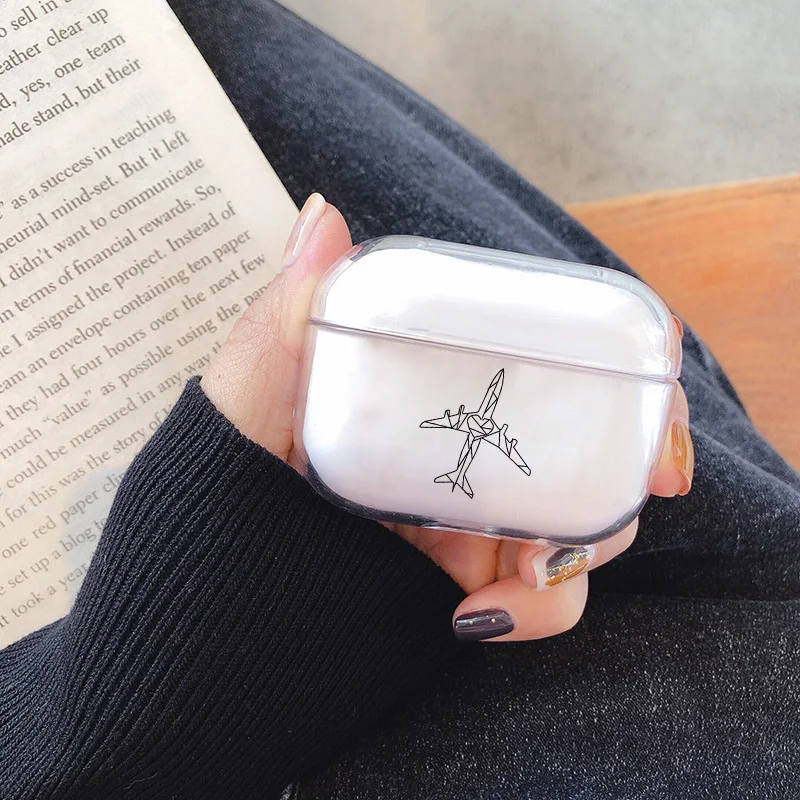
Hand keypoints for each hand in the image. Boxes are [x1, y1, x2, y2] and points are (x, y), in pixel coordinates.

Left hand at [202, 195, 694, 642]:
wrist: (214, 584)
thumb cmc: (230, 473)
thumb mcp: (252, 389)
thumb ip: (288, 311)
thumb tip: (322, 216)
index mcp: (436, 383)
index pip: (547, 355)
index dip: (618, 363)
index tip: (654, 376)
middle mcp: (471, 442)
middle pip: (590, 441)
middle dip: (634, 458)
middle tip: (652, 471)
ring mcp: (480, 514)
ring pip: (583, 523)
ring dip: (585, 549)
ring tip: (529, 571)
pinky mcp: (477, 576)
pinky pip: (543, 597)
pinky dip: (539, 612)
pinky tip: (480, 616)